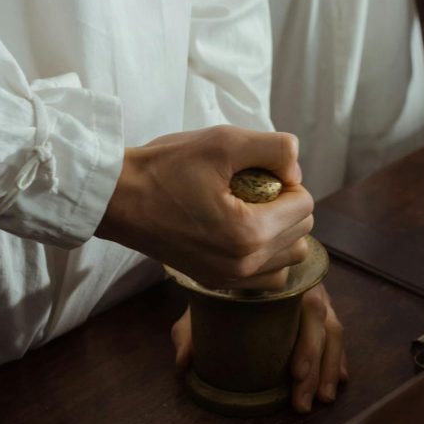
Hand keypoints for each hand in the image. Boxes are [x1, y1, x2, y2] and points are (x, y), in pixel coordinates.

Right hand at [97, 125, 313, 287]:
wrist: (118, 199)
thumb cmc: (165, 168)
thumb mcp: (223, 142)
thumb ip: (275, 149)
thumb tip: (295, 172)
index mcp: (249, 233)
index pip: (305, 205)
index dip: (287, 180)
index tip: (257, 171)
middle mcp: (244, 265)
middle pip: (301, 233)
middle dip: (285, 205)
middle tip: (252, 187)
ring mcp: (229, 279)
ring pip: (289, 258)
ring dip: (280, 232)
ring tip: (250, 209)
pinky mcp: (215, 282)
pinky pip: (265, 276)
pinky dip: (266, 254)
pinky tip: (243, 231)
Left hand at [171, 283, 347, 412]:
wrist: (236, 263)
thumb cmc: (224, 285)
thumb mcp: (204, 303)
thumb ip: (191, 330)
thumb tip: (184, 362)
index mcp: (286, 280)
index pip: (307, 308)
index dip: (307, 343)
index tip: (296, 373)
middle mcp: (308, 287)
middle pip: (323, 327)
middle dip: (316, 369)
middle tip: (303, 401)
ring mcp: (319, 298)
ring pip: (334, 334)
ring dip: (329, 369)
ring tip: (323, 399)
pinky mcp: (322, 311)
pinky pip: (336, 336)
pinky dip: (338, 359)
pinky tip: (338, 380)